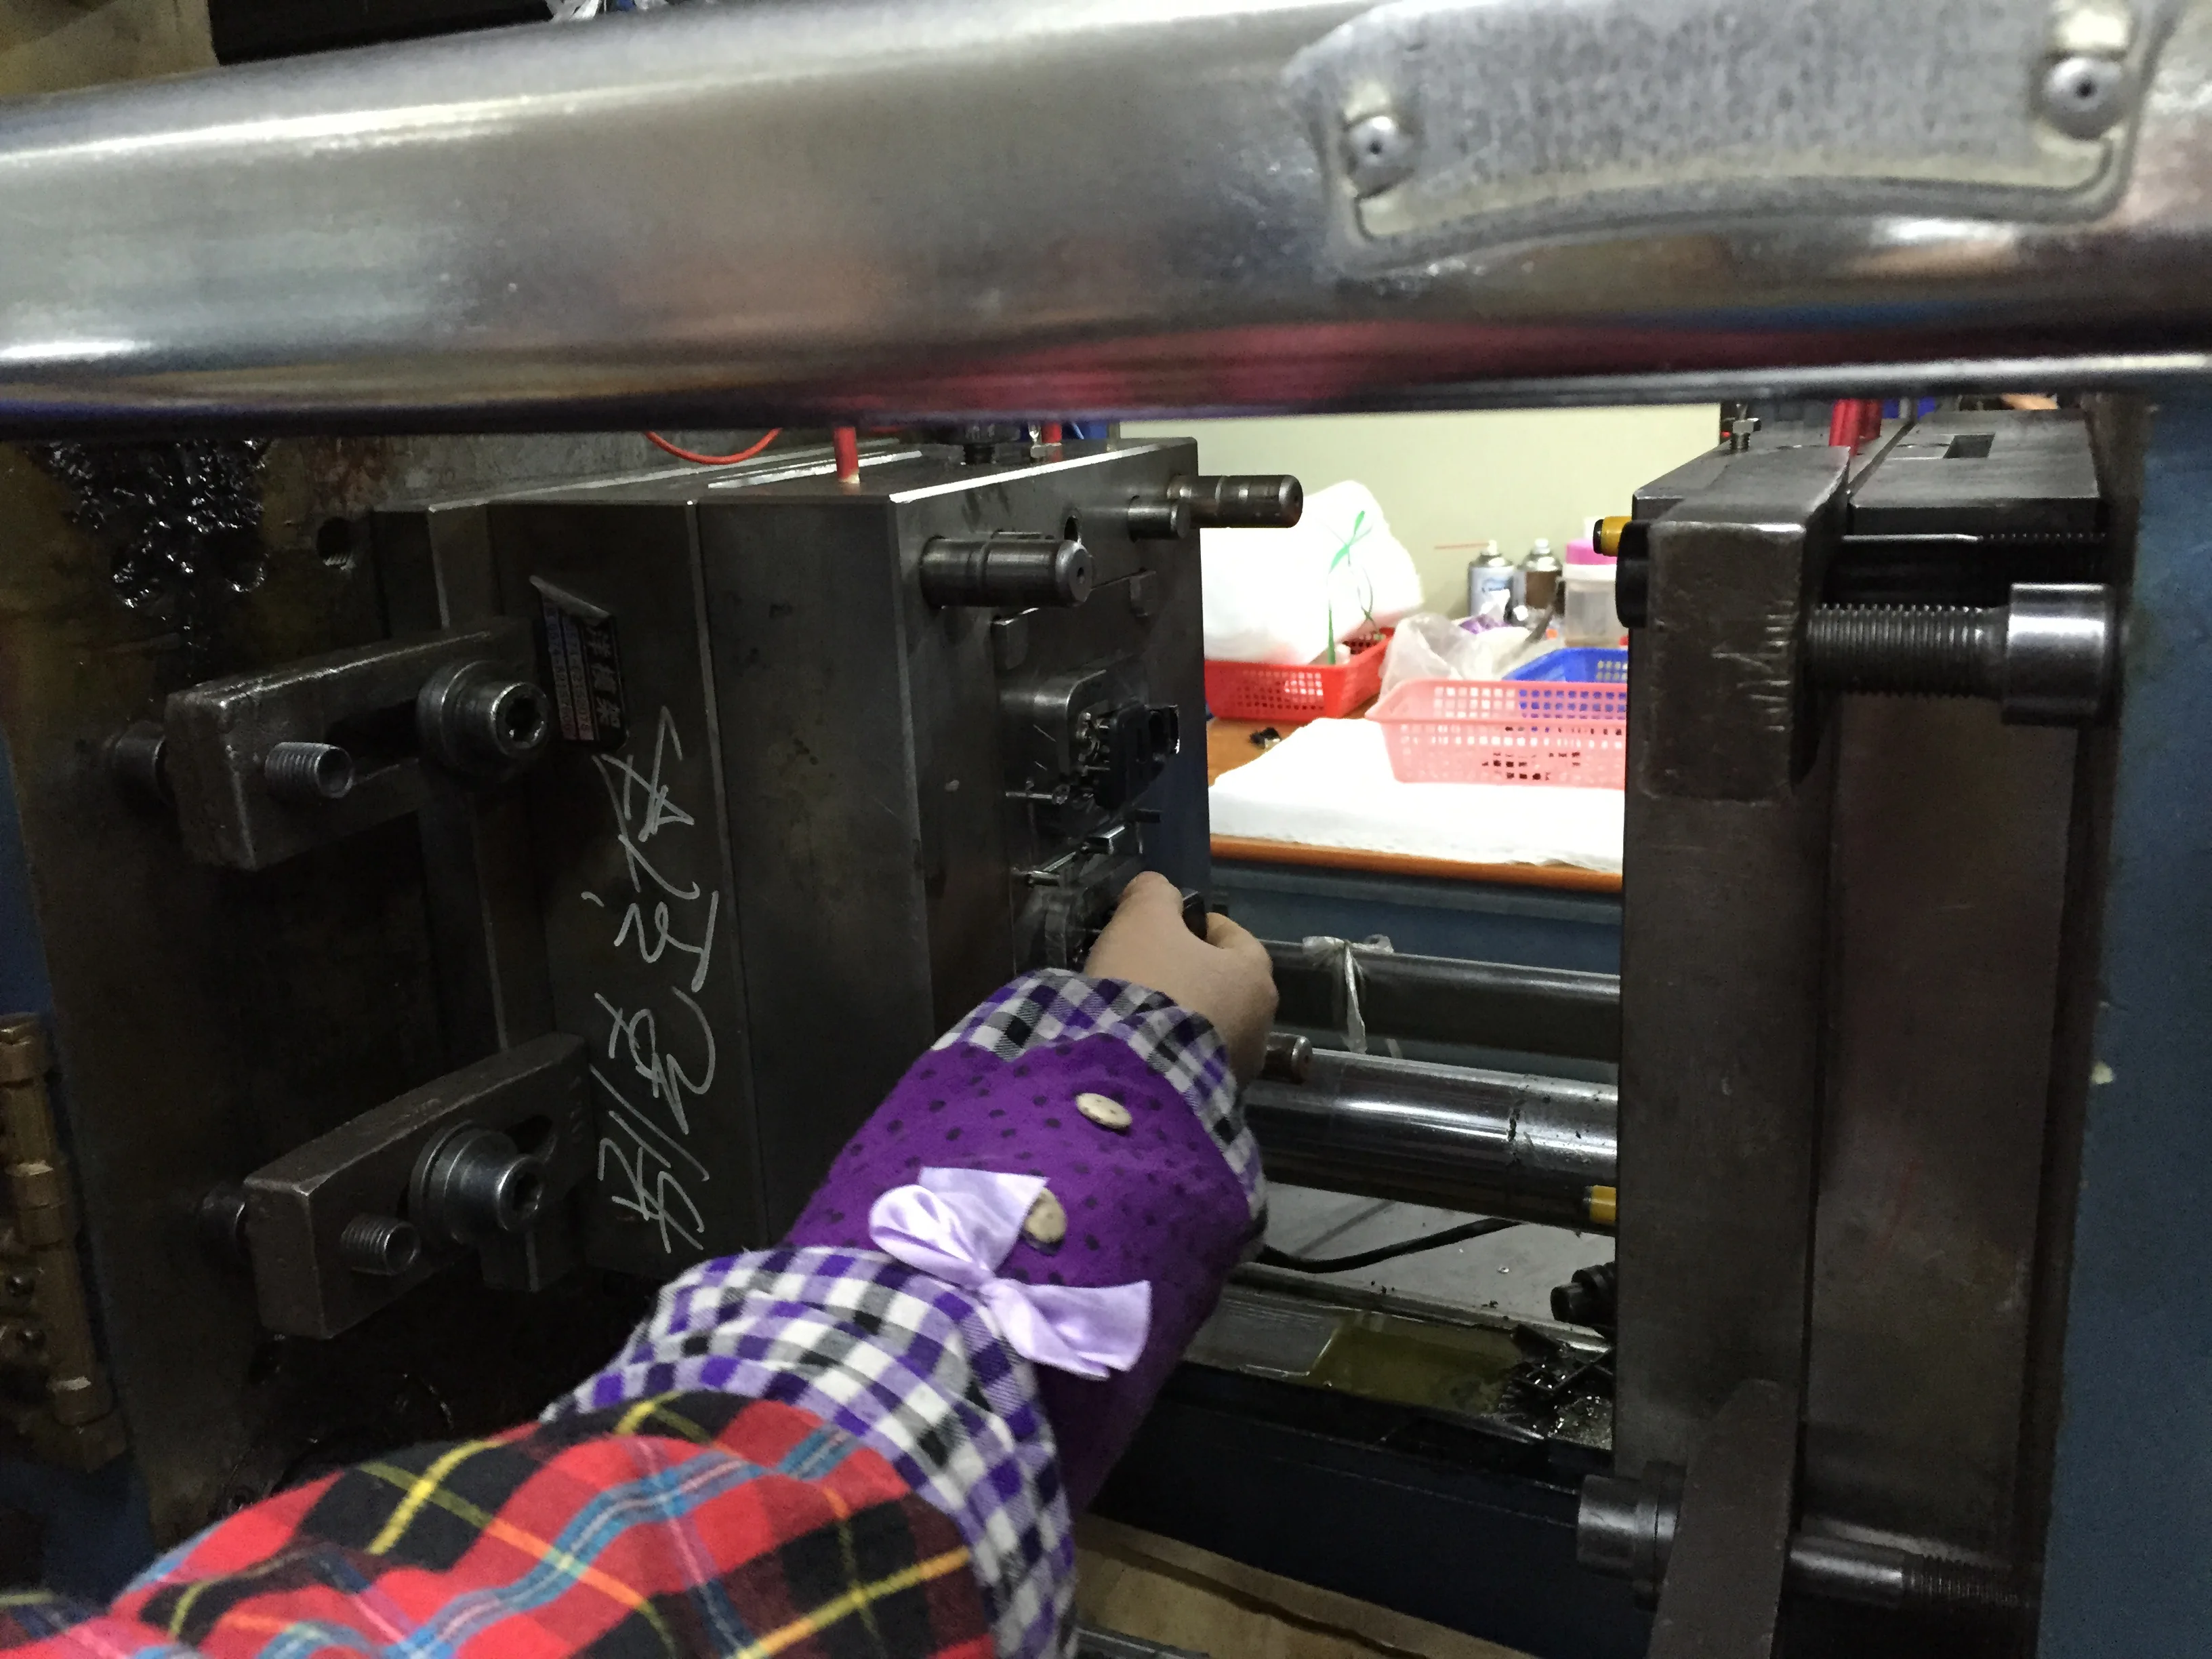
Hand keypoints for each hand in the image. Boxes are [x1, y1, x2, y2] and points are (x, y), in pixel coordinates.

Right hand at [1085, 872, 1277, 1083]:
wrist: (1130, 1078)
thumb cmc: (1148, 985)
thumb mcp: (1143, 920)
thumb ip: (1155, 894)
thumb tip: (1158, 888)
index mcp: (1255, 976)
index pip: (1233, 937)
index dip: (1197, 925)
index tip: (1165, 926)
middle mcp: (1260, 1025)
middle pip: (1222, 985)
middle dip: (1188, 974)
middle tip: (1144, 968)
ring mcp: (1238, 1070)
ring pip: (1207, 1028)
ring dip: (1178, 1017)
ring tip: (1134, 1012)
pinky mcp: (1209, 1104)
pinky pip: (1187, 1064)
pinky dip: (1168, 1053)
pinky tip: (1135, 1047)